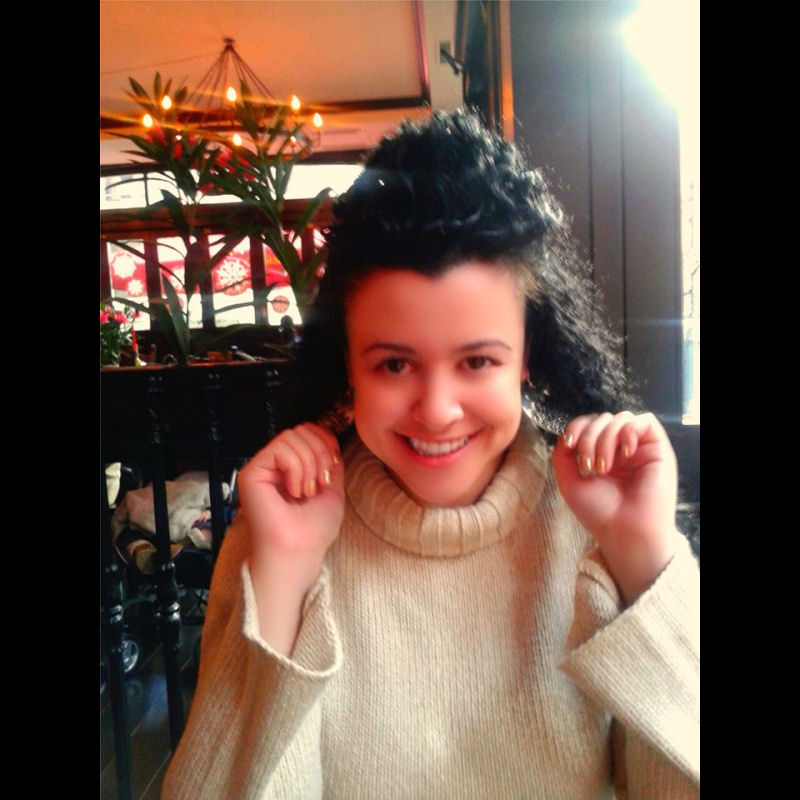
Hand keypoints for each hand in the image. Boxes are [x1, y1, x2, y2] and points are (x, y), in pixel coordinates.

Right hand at [238, 422, 344, 589]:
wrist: (300, 551)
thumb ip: (329, 461)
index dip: (325, 442)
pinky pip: (281, 449)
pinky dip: (296, 468)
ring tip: (305, 491)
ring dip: (308, 464)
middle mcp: (275, 464)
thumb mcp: (333, 488)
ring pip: (292, 436)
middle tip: (317, 484)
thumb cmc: (314, 529)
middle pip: (301, 429)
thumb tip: (328, 438)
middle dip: (319, 453)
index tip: (330, 471)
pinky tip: (294, 491)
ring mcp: (262, 467)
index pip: (309, 431)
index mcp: (292, 466)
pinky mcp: (251, 473)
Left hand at [552, 411, 677, 603]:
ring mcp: (641, 449)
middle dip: (589, 437)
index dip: (577, 426)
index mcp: (604, 455)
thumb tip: (567, 432)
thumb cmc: (599, 513)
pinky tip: (625, 453)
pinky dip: (629, 431)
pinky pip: (647, 421)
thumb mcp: (570, 481)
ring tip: (603, 467)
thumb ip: (562, 454)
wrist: (624, 534)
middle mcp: (622, 450)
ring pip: (621, 418)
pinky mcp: (659, 450)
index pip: (590, 424)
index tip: (569, 445)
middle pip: (603, 419)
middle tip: (588, 466)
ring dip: (605, 438)